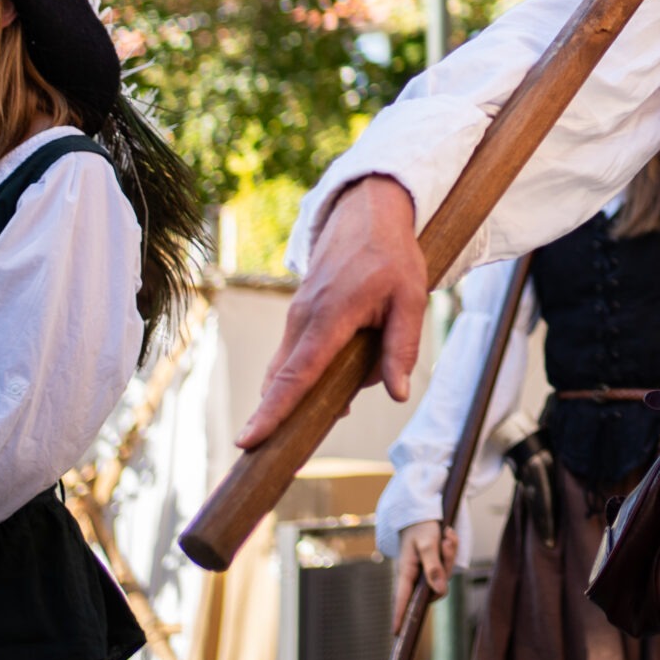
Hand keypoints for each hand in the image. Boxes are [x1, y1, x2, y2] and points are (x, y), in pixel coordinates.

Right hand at [241, 176, 427, 446]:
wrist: (366, 214)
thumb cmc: (392, 256)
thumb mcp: (411, 298)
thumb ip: (402, 347)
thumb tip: (396, 394)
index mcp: (329, 317)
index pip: (297, 374)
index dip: (273, 411)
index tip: (247, 440)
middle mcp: (303, 319)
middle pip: (286, 380)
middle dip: (285, 412)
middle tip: (288, 444)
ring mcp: (296, 317)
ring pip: (295, 368)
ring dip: (316, 386)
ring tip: (355, 368)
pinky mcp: (299, 316)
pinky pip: (300, 355)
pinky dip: (314, 370)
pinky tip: (349, 364)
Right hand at [388, 519, 455, 633]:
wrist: (421, 510)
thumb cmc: (420, 526)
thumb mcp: (428, 544)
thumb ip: (433, 567)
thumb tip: (440, 592)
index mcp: (407, 570)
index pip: (402, 598)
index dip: (400, 615)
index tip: (397, 632)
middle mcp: (415, 574)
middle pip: (435, 586)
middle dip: (447, 564)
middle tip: (447, 540)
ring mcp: (424, 570)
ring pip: (444, 574)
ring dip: (450, 554)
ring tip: (447, 534)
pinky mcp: (433, 564)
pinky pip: (447, 564)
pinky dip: (451, 549)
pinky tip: (449, 534)